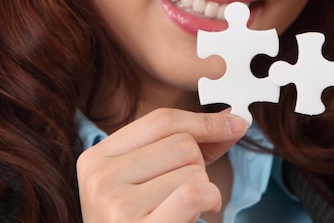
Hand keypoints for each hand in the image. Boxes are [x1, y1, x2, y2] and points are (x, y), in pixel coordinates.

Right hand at [76, 108, 247, 222]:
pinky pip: (193, 193)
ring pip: (192, 170)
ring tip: (182, 208)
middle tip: (184, 191)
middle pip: (181, 143)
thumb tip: (234, 121)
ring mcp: (116, 205)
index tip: (235, 124)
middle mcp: (100, 178)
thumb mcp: (155, 176)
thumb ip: (193, 145)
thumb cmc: (143, 219)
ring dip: (202, 189)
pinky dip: (209, 200)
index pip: (161, 120)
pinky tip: (201, 212)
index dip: (204, 121)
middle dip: (198, 165)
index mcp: (98, 157)